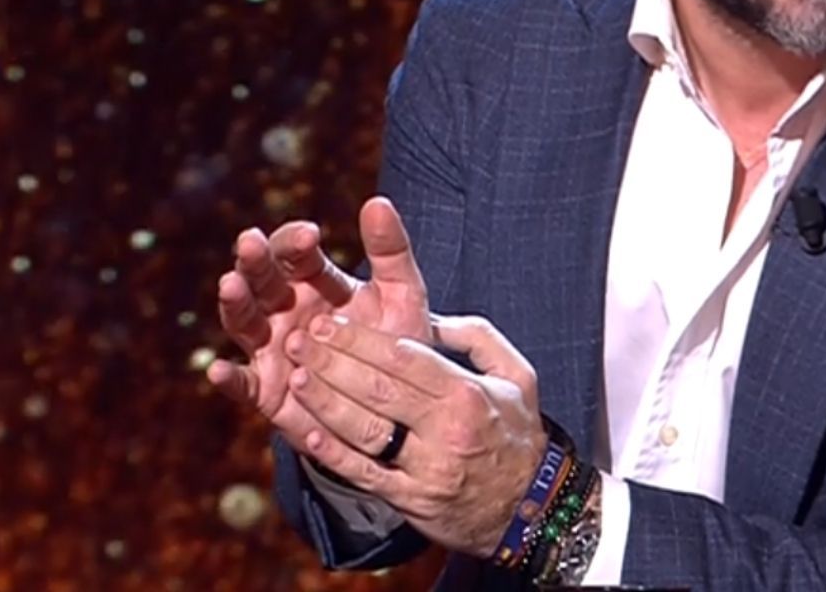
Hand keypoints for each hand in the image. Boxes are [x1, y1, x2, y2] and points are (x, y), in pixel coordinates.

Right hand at [206, 197, 432, 455]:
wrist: (399, 403)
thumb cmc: (397, 342)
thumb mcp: (403, 294)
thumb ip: (391, 250)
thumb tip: (378, 201)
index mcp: (314, 282)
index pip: (294, 252)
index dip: (297, 241)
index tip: (311, 235)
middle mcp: (285, 310)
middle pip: (261, 279)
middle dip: (255, 260)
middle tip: (251, 241)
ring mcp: (271, 348)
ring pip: (243, 321)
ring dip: (235, 302)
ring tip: (230, 284)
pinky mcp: (267, 391)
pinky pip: (242, 385)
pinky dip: (227, 379)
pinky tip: (218, 369)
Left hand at [284, 312, 546, 555]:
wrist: (529, 507)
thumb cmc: (517, 434)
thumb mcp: (517, 376)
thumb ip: (477, 338)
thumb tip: (431, 317)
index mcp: (467, 393)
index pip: (404, 357)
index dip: (360, 339)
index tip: (328, 323)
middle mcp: (446, 428)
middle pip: (378, 389)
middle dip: (332, 362)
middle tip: (298, 341)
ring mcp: (426, 466)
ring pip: (365, 430)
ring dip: (325, 403)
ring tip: (297, 378)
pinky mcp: (410, 499)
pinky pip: (364, 473)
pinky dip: (333, 454)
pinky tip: (308, 433)